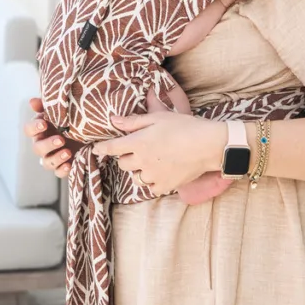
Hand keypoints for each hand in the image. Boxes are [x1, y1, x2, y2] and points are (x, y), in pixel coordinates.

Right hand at [24, 97, 78, 177]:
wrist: (90, 130)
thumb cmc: (71, 116)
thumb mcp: (62, 109)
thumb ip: (46, 105)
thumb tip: (31, 101)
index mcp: (40, 129)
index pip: (29, 129)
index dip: (34, 128)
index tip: (44, 124)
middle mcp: (43, 144)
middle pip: (37, 148)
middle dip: (48, 145)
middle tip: (61, 140)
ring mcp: (52, 156)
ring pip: (46, 163)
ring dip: (56, 158)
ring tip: (68, 152)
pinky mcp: (62, 166)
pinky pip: (58, 173)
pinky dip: (62, 170)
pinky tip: (69, 165)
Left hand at [94, 111, 225, 196]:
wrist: (207, 145)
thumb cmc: (184, 126)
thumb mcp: (158, 117)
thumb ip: (133, 121)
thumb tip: (113, 120)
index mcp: (138, 142)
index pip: (112, 148)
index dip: (102, 148)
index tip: (96, 149)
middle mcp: (142, 161)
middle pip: (123, 164)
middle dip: (127, 156)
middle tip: (140, 149)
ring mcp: (152, 175)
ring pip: (136, 176)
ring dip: (139, 169)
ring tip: (153, 160)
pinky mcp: (164, 186)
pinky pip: (150, 187)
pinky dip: (152, 180)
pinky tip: (162, 171)